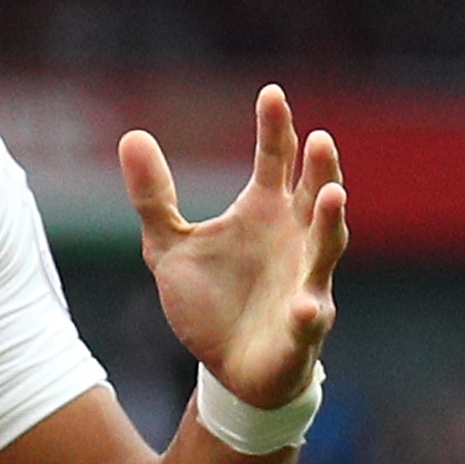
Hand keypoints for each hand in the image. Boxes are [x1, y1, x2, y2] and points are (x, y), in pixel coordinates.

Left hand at [122, 84, 346, 413]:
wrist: (230, 369)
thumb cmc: (212, 301)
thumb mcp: (169, 246)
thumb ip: (154, 196)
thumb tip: (132, 135)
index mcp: (265, 210)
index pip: (276, 159)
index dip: (275, 128)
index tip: (271, 94)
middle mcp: (295, 237)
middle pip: (314, 193)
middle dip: (319, 167)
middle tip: (318, 139)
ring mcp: (305, 281)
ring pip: (326, 246)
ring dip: (330, 223)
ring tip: (332, 196)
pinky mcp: (304, 328)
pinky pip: (310, 318)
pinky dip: (308, 312)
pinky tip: (304, 307)